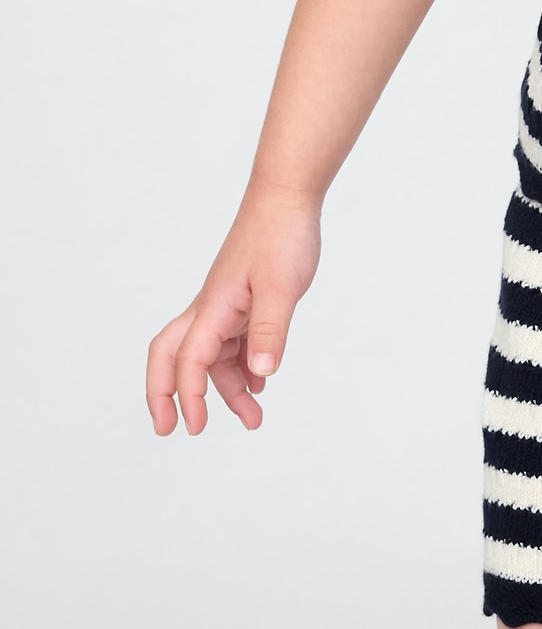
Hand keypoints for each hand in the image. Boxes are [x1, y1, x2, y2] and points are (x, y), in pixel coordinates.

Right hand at [146, 185, 321, 434]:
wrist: (287, 198)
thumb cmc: (281, 235)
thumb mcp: (282, 287)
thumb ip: (271, 331)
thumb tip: (261, 375)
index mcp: (214, 306)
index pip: (189, 359)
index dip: (189, 395)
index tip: (196, 427)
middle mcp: (212, 308)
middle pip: (172, 357)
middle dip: (167, 395)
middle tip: (173, 430)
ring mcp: (226, 305)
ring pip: (211, 355)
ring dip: (225, 390)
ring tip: (252, 419)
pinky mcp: (244, 301)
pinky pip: (234, 343)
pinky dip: (242, 367)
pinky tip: (259, 384)